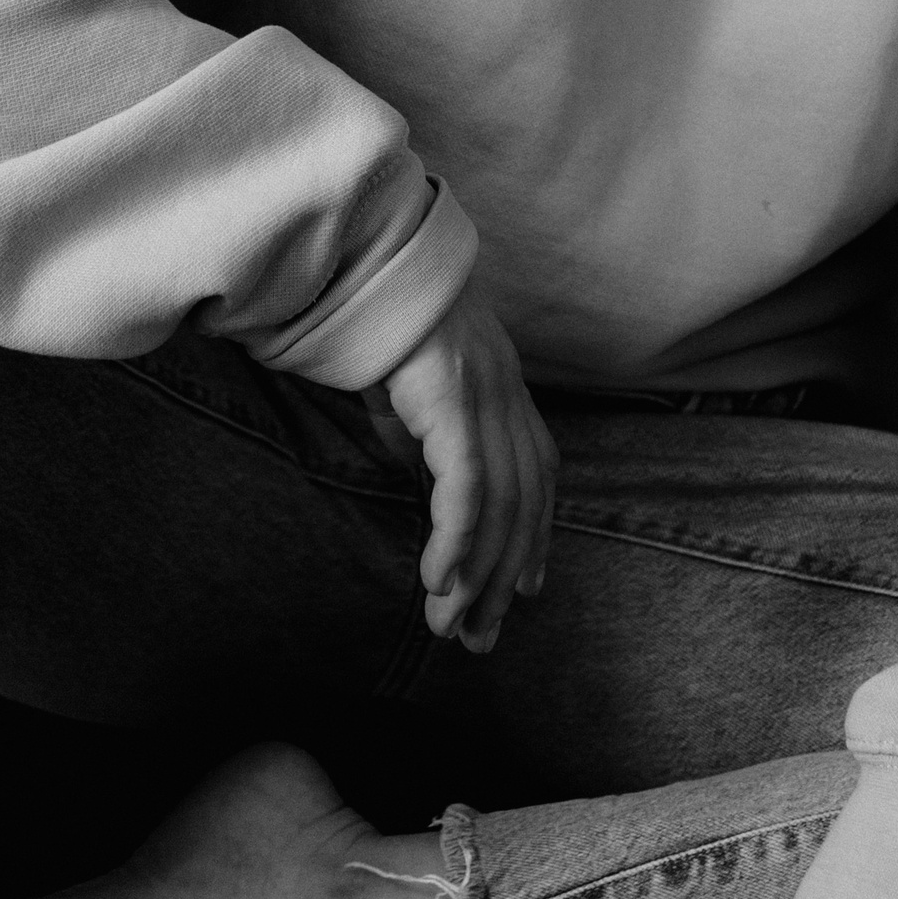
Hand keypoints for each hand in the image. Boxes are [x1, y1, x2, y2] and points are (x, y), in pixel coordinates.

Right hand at [372, 283, 557, 651]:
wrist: (361, 260)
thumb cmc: (378, 329)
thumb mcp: (412, 399)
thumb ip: (431, 445)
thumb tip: (436, 502)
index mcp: (506, 391)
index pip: (537, 478)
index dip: (535, 538)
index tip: (525, 592)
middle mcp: (507, 394)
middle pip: (523, 503)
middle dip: (505, 576)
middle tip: (481, 637)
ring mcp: (484, 394)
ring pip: (499, 504)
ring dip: (476, 574)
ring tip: (451, 626)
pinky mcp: (452, 398)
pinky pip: (466, 483)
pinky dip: (458, 538)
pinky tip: (440, 581)